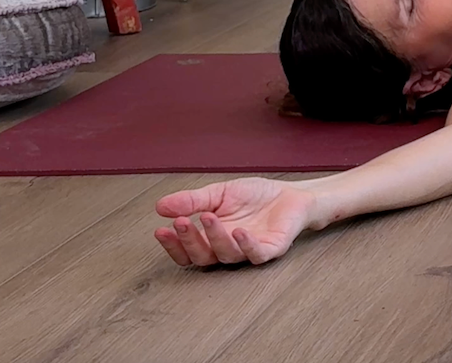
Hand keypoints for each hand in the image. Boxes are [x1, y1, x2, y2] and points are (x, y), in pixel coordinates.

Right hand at [153, 177, 315, 266]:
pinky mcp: (271, 249)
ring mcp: (249, 251)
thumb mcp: (218, 194)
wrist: (290, 193)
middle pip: (202, 257)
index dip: (173, 244)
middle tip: (181, 223)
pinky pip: (257, 254)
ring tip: (208, 217)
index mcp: (211, 239)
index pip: (187, 251)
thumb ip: (192, 201)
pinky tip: (239, 232)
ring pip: (227, 255)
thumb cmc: (254, 197)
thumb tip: (161, 206)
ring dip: (215, 237)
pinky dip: (247, 245)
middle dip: (189, 240)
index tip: (161, 229)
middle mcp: (227, 249)